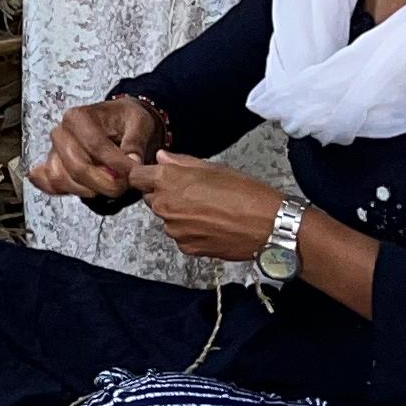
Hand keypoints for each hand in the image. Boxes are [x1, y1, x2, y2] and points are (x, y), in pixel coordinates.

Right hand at [29, 95, 166, 200]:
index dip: (115, 164)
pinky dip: (70, 190)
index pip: (94, 146)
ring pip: (63, 179)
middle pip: (76, 166)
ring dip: (90, 189)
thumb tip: (132, 162)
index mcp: (78, 117)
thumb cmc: (125, 120)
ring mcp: (54, 152)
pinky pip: (51, 184)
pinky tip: (90, 188)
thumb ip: (135, 143)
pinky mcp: (52, 168)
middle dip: (103, 183)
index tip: (132, 173)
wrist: (118, 122)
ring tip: (111, 185)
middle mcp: (61, 133)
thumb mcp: (140, 122)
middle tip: (124, 185)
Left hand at [139, 152, 287, 262]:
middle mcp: (165, 206)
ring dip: (179, 213)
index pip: (136, 177)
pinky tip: (212, 224)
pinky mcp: (186, 247)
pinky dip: (190, 230)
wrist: (269, 225)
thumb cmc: (246, 192)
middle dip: (164, 193)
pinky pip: (180, 235)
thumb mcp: (213, 167)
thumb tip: (161, 158)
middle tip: (192, 191)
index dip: (144, 175)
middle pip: (151, 198)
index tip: (153, 175)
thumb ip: (181, 163)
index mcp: (168, 181)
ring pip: (167, 218)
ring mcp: (174, 230)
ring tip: (208, 208)